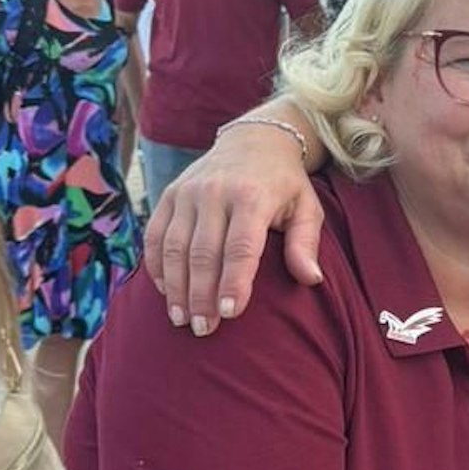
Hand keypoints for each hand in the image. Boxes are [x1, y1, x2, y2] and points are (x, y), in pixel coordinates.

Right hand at [142, 120, 323, 335]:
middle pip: (203, 253)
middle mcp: (214, 193)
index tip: (230, 314)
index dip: (233, 282)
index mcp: (251, 197)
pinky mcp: (169, 195)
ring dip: (176, 287)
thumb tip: (312, 280)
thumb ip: (306, 244)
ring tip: (181, 320)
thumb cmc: (285, 184)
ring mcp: (187, 192)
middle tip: (203, 329)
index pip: (240, 247)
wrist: (254, 140)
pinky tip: (166, 292)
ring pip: (174, 247)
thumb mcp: (307, 208)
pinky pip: (155, 235)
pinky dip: (157, 265)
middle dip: (201, 295)